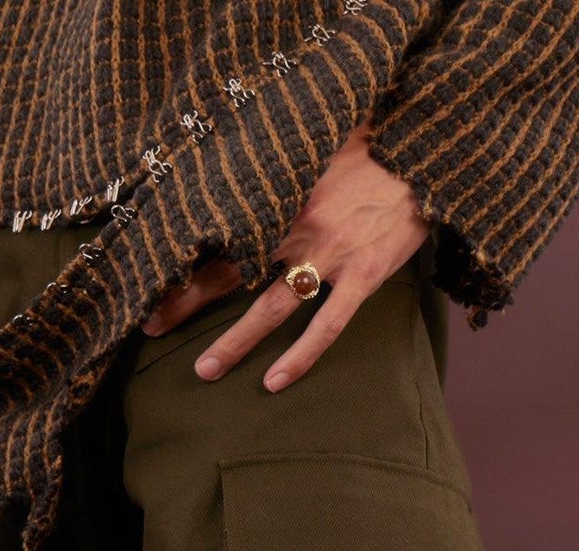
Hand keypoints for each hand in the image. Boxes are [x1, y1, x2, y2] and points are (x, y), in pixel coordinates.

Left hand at [138, 118, 429, 391]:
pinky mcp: (363, 278)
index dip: (183, 253)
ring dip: (235, 340)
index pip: (221, 229)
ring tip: (204, 370)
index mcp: (282, 193)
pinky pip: (326, 327)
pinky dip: (300, 357)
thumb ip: (280, 155)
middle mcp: (298, 227)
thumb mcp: (318, 139)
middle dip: (187, 299)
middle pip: (232, 270)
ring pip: (271, 306)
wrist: (430, 154)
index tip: (149, 272)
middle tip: (149, 326)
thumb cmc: (373, 145)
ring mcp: (331, 256)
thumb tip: (239, 143)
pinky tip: (274, 382)